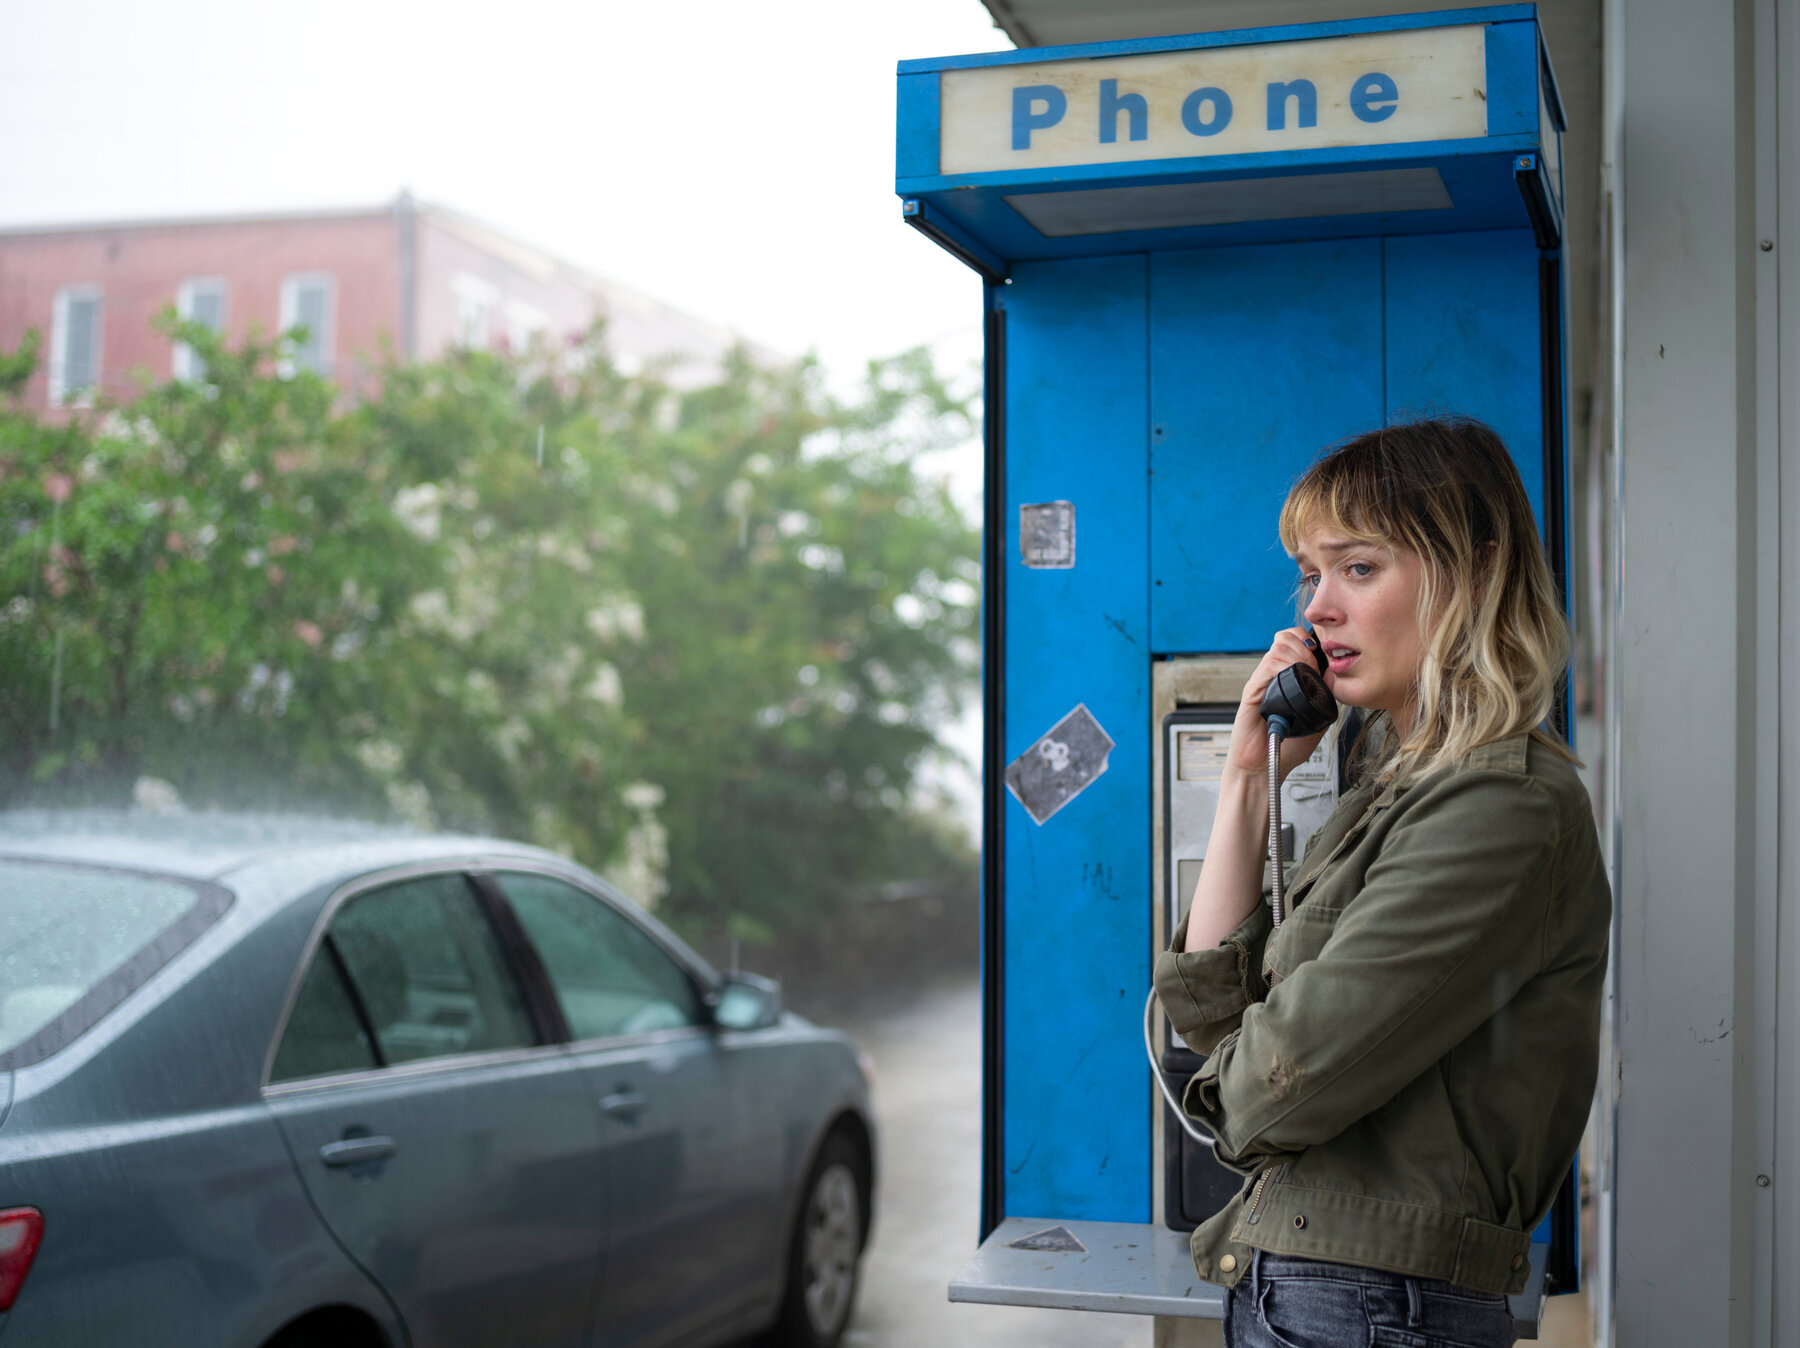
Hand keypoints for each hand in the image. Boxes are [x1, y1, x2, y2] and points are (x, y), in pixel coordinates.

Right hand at [1225, 627, 1330, 781]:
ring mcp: (1262, 681)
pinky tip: (1293, 679)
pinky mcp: (1252, 692)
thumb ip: (1324, 694)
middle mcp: (1272, 675)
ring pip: (1278, 646)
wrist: (1266, 767)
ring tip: (1306, 671)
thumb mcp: (1317, 716)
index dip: (1310, 640)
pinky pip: (1268, 666)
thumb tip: (1336, 672)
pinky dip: (1284, 666)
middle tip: (1315, 663)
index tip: (1324, 655)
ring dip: (1297, 654)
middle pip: (1286, 636)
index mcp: (1287, 676)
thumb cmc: (1288, 745)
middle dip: (1305, 643)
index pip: (1296, 640)